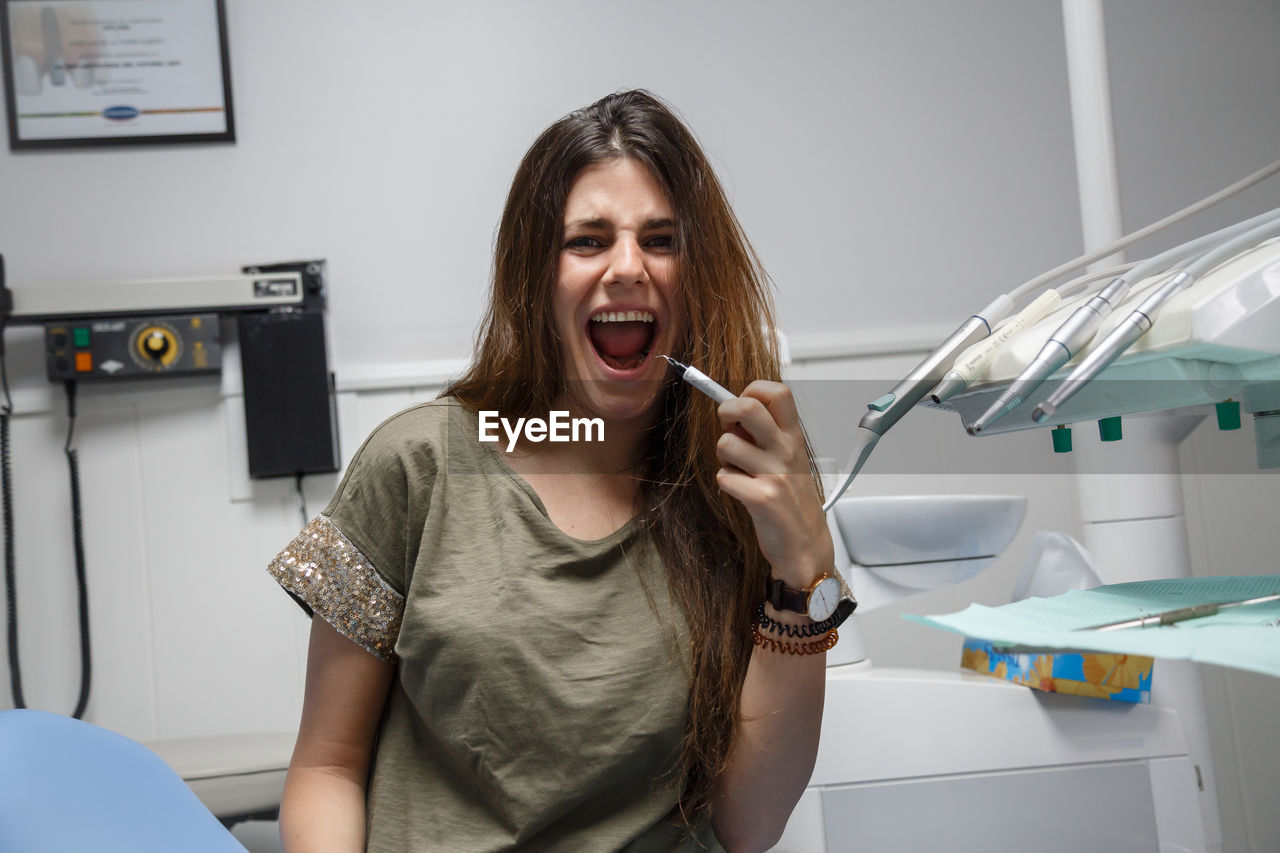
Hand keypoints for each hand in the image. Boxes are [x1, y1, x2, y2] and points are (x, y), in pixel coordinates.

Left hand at [714, 381, 833, 585]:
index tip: (745, 402)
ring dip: (724, 456)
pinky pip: (724, 477)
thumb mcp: (788, 459)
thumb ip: (765, 434)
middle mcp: (786, 451)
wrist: (806, 545)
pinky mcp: (762, 498)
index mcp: (794, 437)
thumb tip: (732, 410)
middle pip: (747, 407)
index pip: (777, 391)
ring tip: (740, 470)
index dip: (753, 389)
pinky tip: (742, 492)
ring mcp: (775, 474)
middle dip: (726, 411)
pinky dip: (726, 484)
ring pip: (726, 443)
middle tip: (729, 427)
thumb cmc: (792, 500)